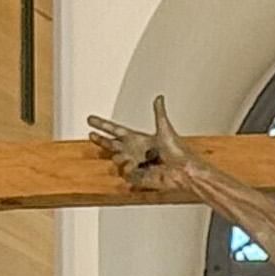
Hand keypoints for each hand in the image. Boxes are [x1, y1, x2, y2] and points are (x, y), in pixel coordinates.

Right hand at [90, 96, 210, 199]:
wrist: (183, 171)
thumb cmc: (178, 152)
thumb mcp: (165, 128)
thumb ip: (159, 112)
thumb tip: (159, 97)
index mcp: (138, 139)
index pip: (115, 130)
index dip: (103, 125)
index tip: (91, 120)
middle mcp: (134, 152)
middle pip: (111, 145)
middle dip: (100, 140)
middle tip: (91, 135)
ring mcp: (135, 165)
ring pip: (116, 159)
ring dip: (119, 157)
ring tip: (126, 156)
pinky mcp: (138, 177)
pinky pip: (126, 174)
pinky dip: (128, 170)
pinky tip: (135, 166)